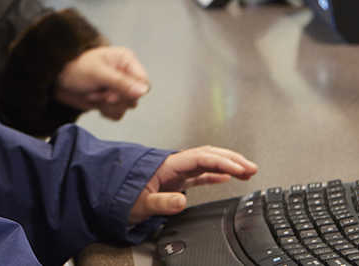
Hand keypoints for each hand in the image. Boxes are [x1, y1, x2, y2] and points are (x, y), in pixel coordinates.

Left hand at [53, 45, 150, 119]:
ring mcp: (120, 89)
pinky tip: (94, 100)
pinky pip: (118, 114)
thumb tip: (143, 91)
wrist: (58, 81)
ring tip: (92, 93)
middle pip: (134, 98)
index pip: (144, 83)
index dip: (131, 92)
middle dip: (113, 98)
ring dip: (106, 105)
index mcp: (127, 61)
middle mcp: (126, 74)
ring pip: (126, 108)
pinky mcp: (113, 101)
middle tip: (97, 90)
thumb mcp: (98, 73)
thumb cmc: (76, 69)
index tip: (113, 91)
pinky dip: (104, 110)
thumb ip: (121, 82)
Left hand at [128, 146, 257, 225]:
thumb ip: (161, 202)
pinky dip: (214, 174)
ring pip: (206, 162)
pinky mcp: (174, 179)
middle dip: (231, 159)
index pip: (201, 157)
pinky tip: (225, 177)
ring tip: (246, 171)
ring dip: (226, 164)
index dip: (222, 161)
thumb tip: (181, 200)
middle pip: (208, 155)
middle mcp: (173, 165)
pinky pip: (199, 173)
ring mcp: (174, 171)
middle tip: (251, 168)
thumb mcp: (140, 203)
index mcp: (167, 165)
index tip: (239, 168)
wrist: (106, 196)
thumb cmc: (120, 197)